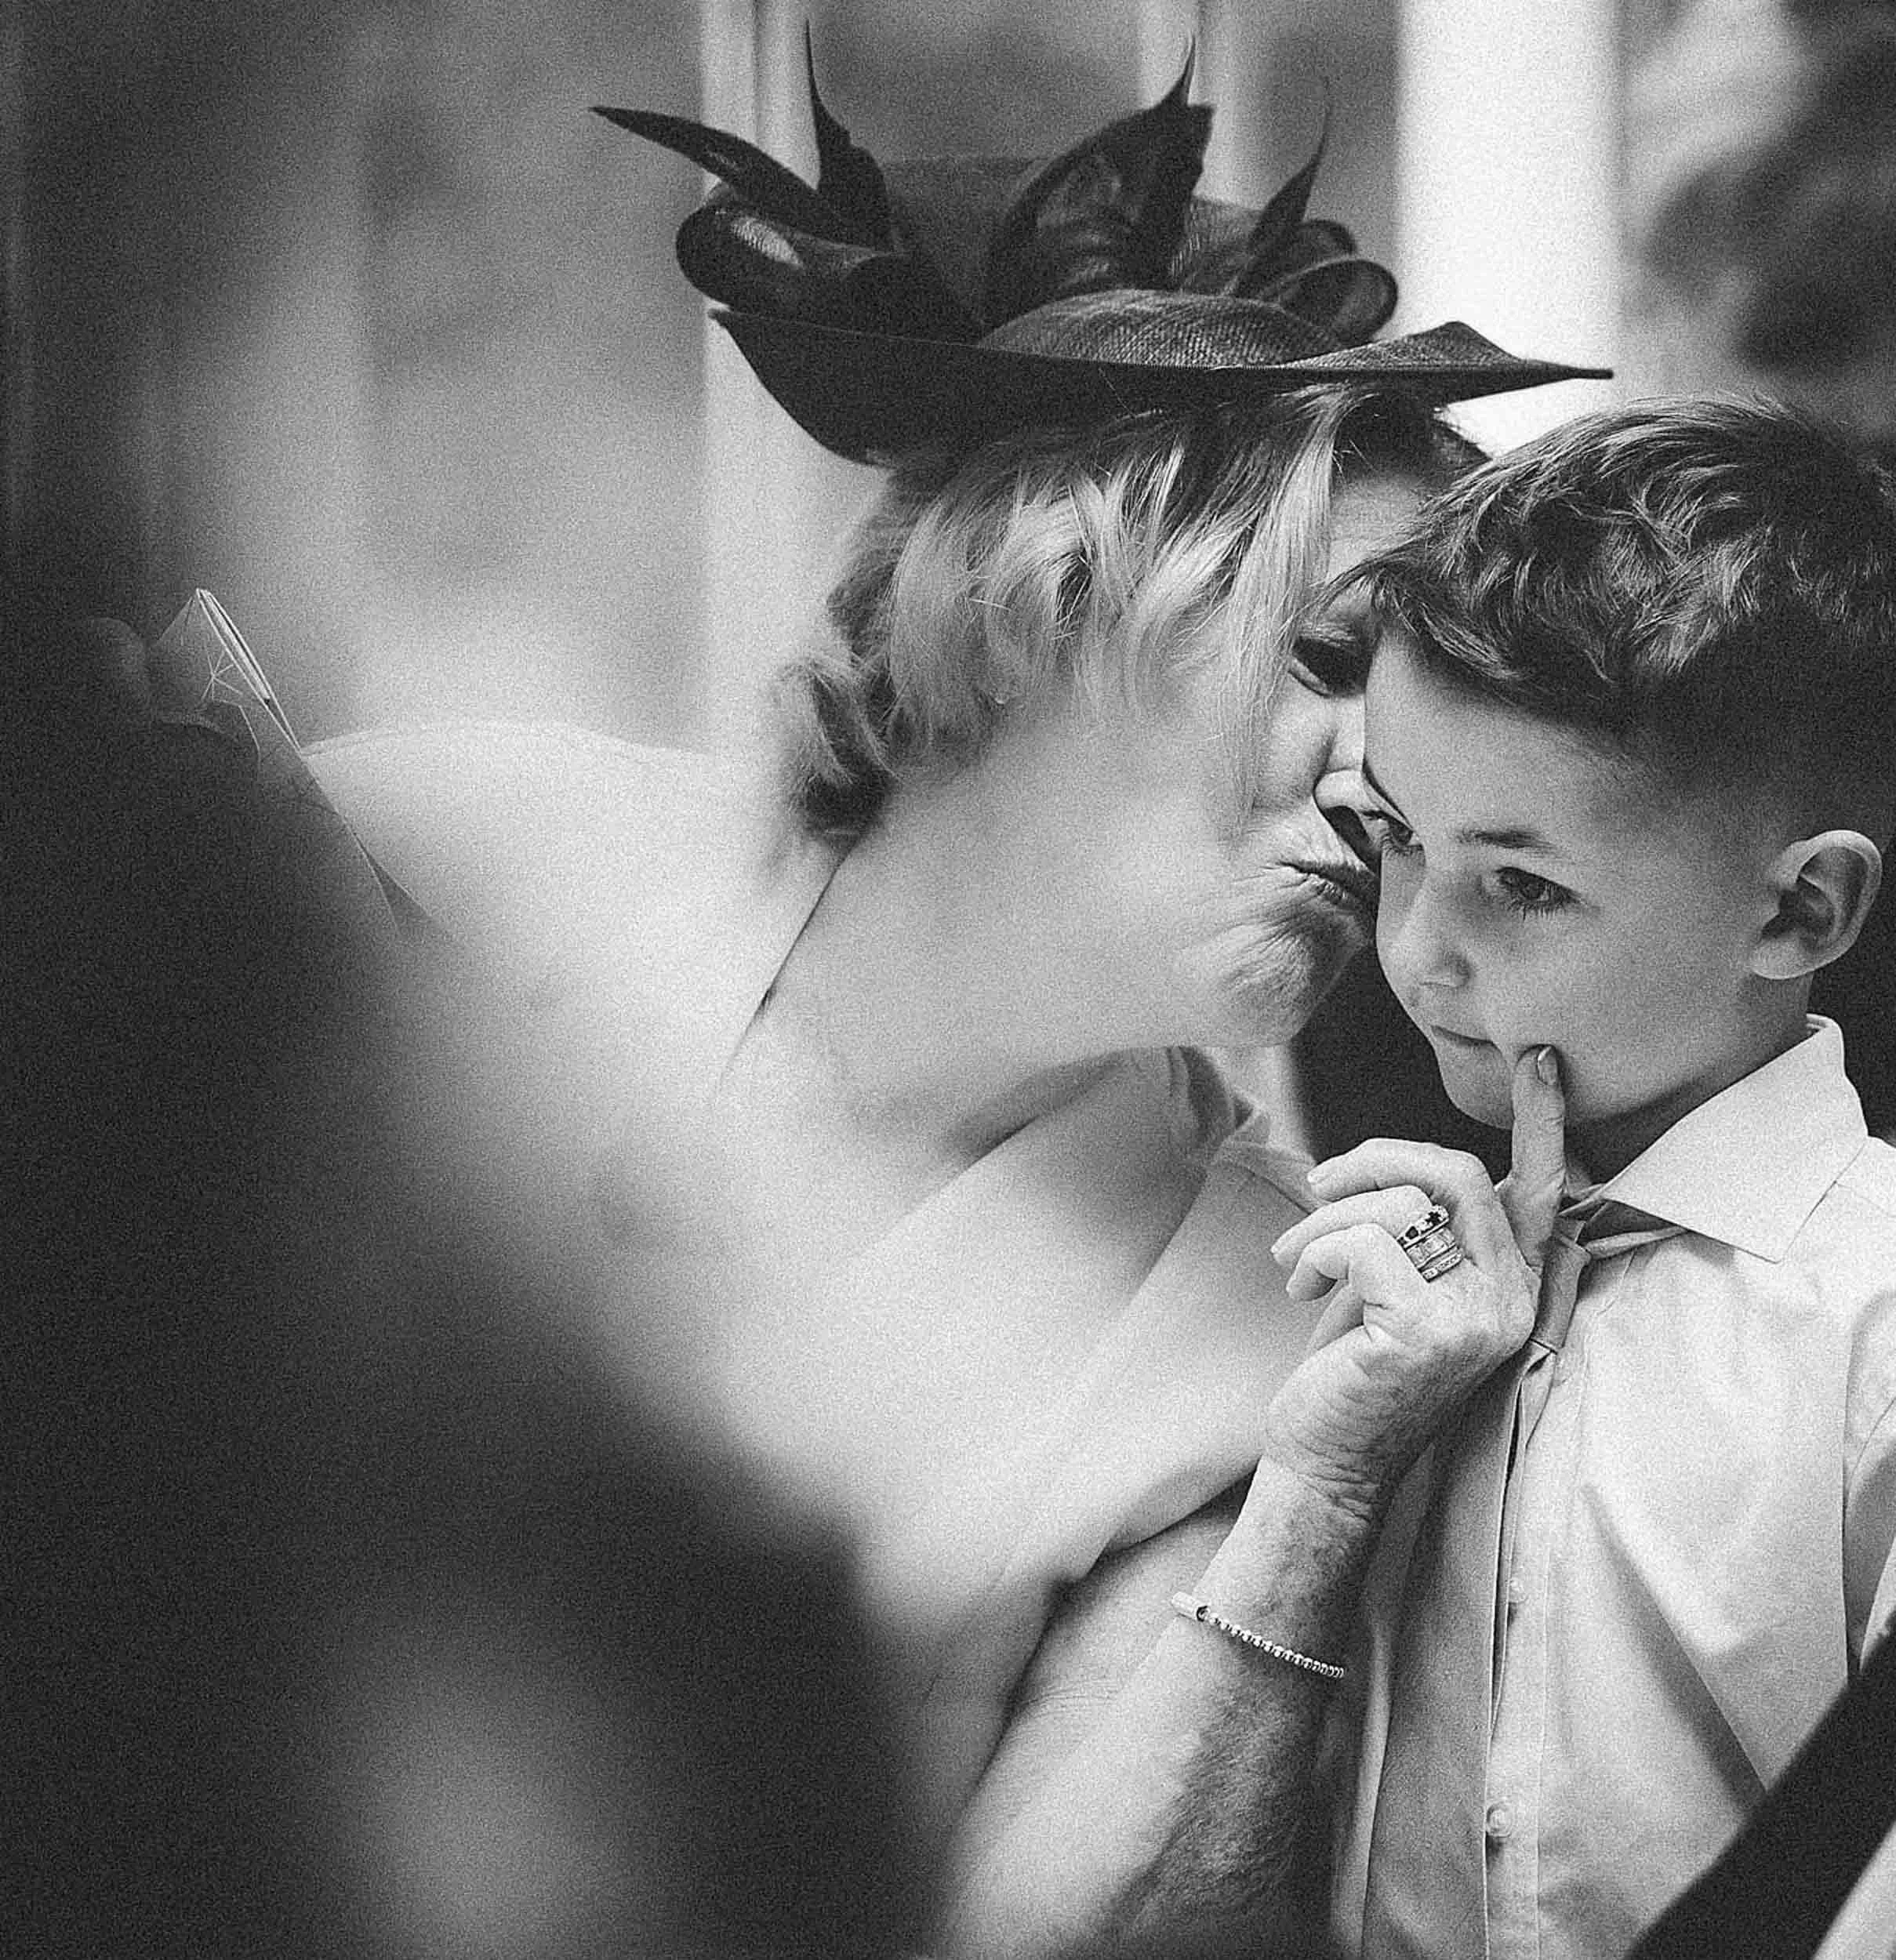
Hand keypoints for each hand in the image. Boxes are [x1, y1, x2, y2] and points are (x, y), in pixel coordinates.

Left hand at [1258, 1046, 1567, 1521]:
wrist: (1326, 1464)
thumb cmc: (1354, 1368)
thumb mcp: (1398, 1288)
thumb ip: (1425, 1232)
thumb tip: (1403, 1165)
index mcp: (1514, 1285)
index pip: (1540, 1193)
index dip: (1543, 1123)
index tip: (1540, 1059)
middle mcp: (1512, 1301)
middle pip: (1457, 1173)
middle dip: (1376, 1159)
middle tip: (1320, 1181)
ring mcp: (1476, 1319)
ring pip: (1401, 1204)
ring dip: (1327, 1216)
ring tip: (1296, 1258)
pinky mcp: (1426, 1332)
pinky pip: (1364, 1242)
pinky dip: (1316, 1251)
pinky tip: (1302, 1287)